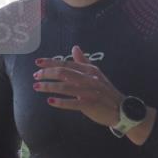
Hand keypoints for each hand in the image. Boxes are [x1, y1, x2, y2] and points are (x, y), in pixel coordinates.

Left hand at [34, 46, 153, 142]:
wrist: (122, 110)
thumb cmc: (106, 92)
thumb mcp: (96, 75)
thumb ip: (83, 62)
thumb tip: (75, 48)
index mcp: (89, 70)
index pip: (67, 64)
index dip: (51, 63)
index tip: (38, 63)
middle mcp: (90, 79)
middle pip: (63, 73)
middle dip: (47, 74)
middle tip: (36, 77)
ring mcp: (90, 92)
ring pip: (65, 87)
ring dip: (49, 87)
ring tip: (37, 87)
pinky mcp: (91, 105)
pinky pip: (73, 103)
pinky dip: (61, 102)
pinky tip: (50, 101)